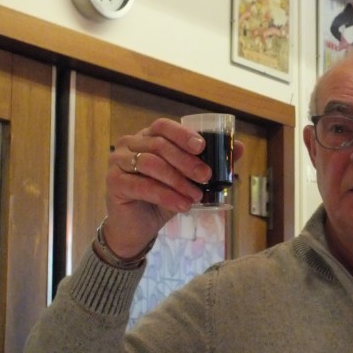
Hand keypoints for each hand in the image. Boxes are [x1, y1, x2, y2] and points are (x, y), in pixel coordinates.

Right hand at [103, 118, 243, 257]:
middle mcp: (130, 144)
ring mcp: (118, 162)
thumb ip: (212, 162)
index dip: (183, 134)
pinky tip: (183, 206)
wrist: (138, 226)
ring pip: (151, 164)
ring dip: (178, 181)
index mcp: (147, 137)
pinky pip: (143, 186)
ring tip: (196, 196)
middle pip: (160, 145)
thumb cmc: (164, 196)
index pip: (163, 126)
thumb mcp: (189, 179)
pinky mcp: (114, 183)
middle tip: (206, 176)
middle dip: (187, 161)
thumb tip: (239, 147)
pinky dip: (167, 196)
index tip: (202, 147)